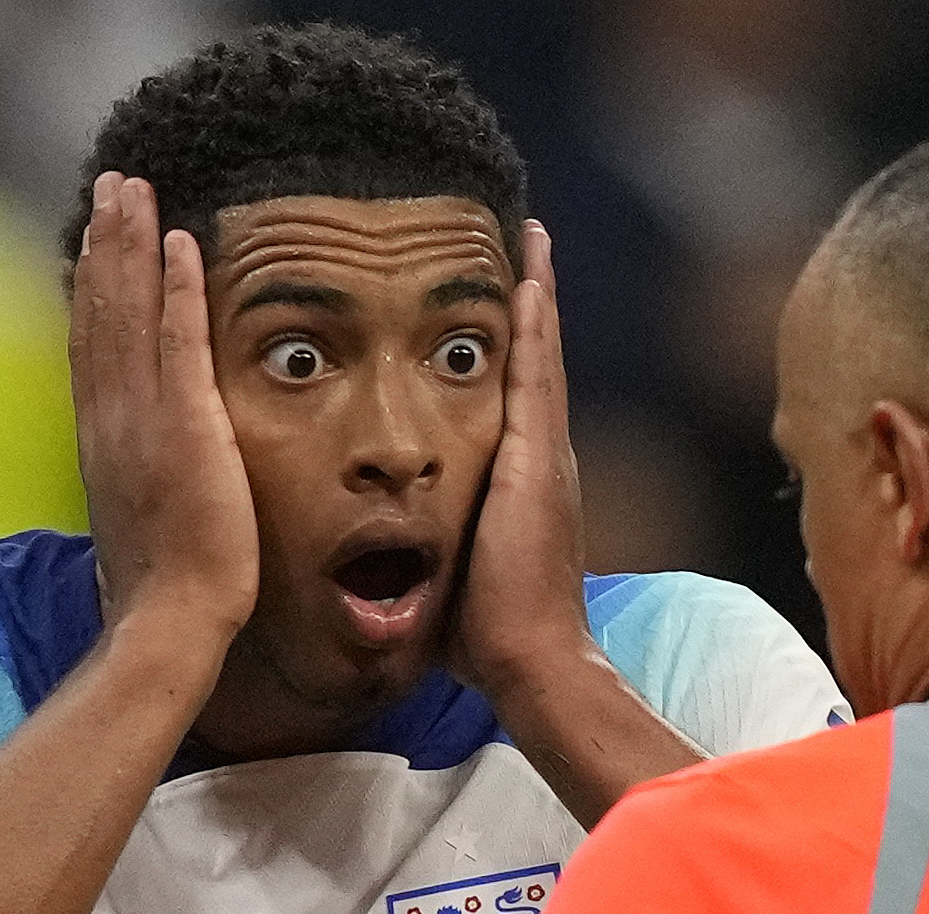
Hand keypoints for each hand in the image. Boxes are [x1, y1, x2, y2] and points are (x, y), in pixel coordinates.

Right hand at [70, 173, 258, 643]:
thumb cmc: (163, 591)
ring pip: (129, 313)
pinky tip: (182, 242)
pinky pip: (179, 341)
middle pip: (100, 312)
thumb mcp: (141, 521)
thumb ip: (140, 482)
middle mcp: (110, 420)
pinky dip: (177, 288)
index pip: (92, 347)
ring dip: (132, 245)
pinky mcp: (188, 427)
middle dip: (104, 245)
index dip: (92, 288)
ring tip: (135, 191)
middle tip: (111, 187)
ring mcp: (144, 420)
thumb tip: (144, 475)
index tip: (94, 241)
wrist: (170, 621)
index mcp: (101, 441)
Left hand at [454, 221, 595, 696]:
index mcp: (521, 486)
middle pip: (535, 366)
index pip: (515, 402)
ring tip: (532, 240)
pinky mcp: (536, 457)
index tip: (506, 307)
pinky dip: (535, 323)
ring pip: (540, 357)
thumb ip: (426, 560)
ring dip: (537, 296)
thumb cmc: (486, 637)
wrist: (529, 659)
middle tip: (528, 247)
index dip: (513, 353)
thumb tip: (384, 577)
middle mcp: (542, 460)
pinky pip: (535, 373)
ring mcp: (545, 455)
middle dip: (532, 308)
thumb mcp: (447, 581)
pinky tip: (528, 277)